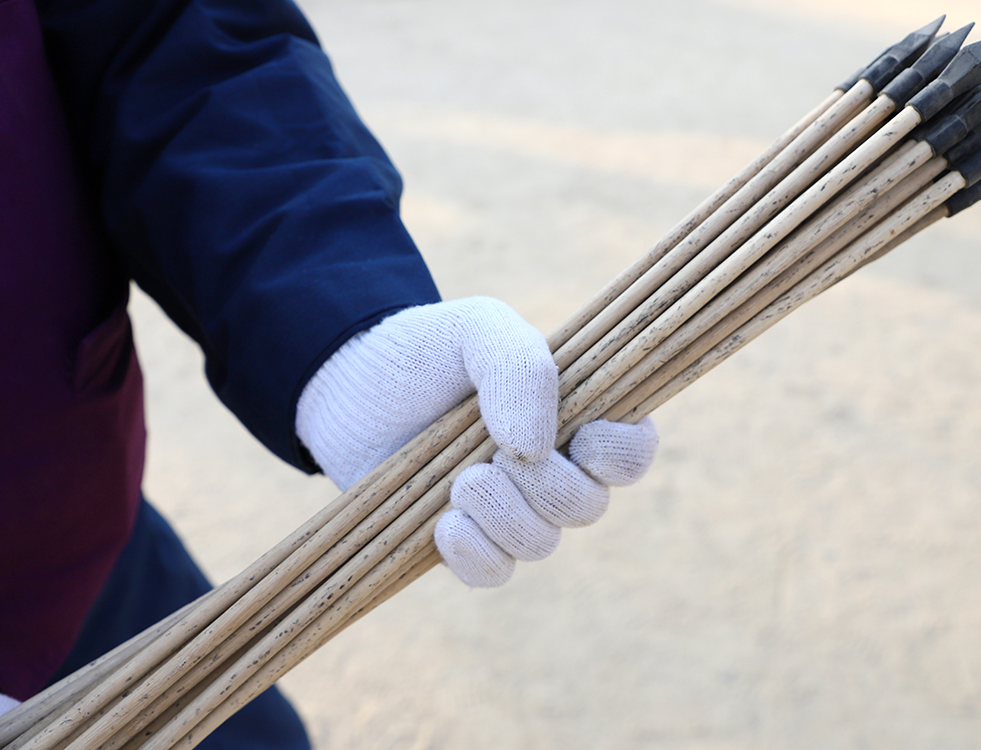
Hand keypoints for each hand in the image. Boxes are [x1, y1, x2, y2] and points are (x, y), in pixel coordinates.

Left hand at [296, 296, 658, 586]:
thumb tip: (535, 451)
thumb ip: (520, 366)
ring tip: (459, 481)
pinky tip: (445, 523)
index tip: (579, 436)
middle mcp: (552, 468)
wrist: (346, 382)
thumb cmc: (425, 350)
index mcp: (575, 414)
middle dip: (544, 486)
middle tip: (492, 453)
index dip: (619, 456)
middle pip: (587, 506)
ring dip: (503, 516)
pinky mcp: (464, 541)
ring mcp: (509, 511)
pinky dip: (475, 553)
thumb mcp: (477, 329)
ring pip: (541, 544)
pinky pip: (493, 572)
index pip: (634, 452)